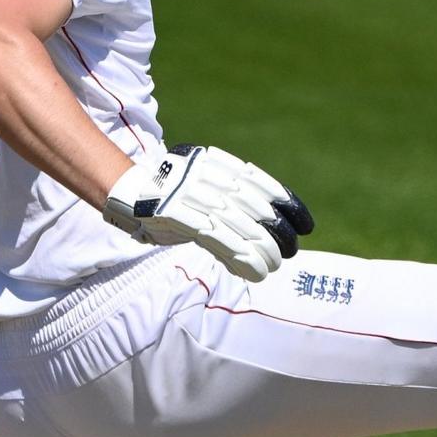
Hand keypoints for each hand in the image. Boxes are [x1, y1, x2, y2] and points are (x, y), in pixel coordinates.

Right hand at [103, 144, 313, 280]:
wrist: (130, 190)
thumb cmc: (171, 190)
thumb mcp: (204, 177)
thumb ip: (231, 191)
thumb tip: (267, 216)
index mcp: (219, 165)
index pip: (264, 185)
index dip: (289, 206)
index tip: (306, 224)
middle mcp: (211, 179)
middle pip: (258, 209)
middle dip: (280, 234)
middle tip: (290, 251)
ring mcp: (197, 199)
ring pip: (243, 228)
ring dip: (265, 252)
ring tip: (274, 265)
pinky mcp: (183, 219)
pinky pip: (222, 242)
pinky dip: (243, 259)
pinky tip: (258, 271)